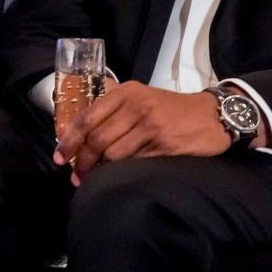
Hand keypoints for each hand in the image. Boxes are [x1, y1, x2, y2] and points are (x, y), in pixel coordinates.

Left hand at [54, 80, 231, 185]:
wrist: (211, 116)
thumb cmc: (170, 108)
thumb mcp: (141, 95)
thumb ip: (112, 104)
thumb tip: (78, 122)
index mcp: (126, 92)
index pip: (87, 117)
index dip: (69, 139)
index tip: (59, 156)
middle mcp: (136, 106)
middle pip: (97, 139)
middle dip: (82, 161)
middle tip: (76, 175)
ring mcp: (151, 126)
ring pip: (113, 154)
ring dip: (98, 170)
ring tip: (91, 179)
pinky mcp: (164, 146)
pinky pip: (133, 163)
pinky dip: (120, 173)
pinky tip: (115, 178)